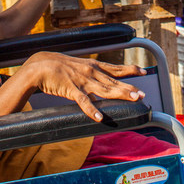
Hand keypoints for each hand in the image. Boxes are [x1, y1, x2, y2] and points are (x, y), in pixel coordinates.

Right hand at [23, 52, 146, 121]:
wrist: (39, 66)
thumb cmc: (58, 67)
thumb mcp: (78, 68)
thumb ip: (90, 77)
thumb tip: (99, 88)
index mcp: (93, 66)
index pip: (115, 68)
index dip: (130, 69)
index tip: (144, 71)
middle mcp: (91, 72)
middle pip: (114, 81)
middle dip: (129, 87)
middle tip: (142, 94)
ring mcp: (82, 81)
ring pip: (105, 89)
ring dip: (120, 94)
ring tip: (133, 98)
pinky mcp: (71, 89)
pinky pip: (84, 102)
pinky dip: (92, 110)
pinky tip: (99, 118)